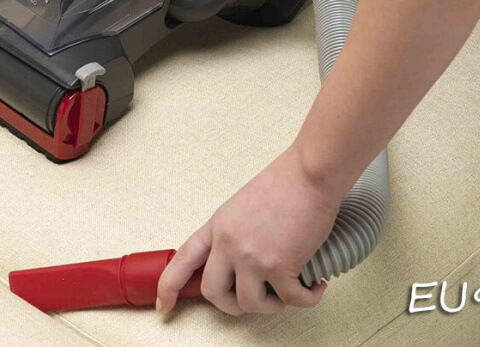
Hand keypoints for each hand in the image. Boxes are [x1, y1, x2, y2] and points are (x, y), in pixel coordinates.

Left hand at [156, 146, 337, 314]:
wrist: (310, 173)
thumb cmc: (285, 181)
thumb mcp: (243, 205)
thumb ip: (235, 232)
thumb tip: (242, 257)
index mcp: (217, 227)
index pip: (183, 260)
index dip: (169, 287)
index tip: (165, 306)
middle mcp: (228, 244)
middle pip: (213, 292)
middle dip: (230, 305)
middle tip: (252, 300)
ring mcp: (252, 258)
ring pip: (250, 303)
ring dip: (271, 305)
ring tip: (288, 291)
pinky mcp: (281, 266)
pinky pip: (292, 300)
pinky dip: (307, 298)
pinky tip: (315, 287)